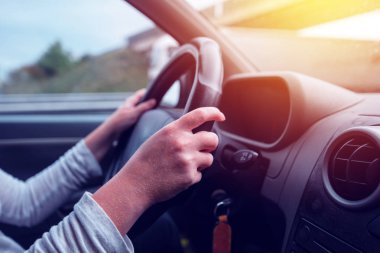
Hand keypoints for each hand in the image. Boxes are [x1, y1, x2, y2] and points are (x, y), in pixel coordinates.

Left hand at [85, 89, 154, 160]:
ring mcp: (130, 111)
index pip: (142, 93)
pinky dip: (144, 115)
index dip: (150, 92)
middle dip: (150, 101)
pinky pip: (139, 114)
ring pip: (141, 108)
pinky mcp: (130, 118)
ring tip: (155, 112)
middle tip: (159, 104)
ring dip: (147, 109)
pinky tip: (147, 119)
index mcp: (130, 100)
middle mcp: (130, 105)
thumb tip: (154, 101)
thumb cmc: (120, 121)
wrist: (111, 131)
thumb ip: (144, 107)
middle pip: (142, 100)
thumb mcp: (134, 113)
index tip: (158, 94)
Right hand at [93, 107, 224, 233]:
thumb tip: (195, 131)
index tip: (219, 116)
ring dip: (201, 161)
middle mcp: (183, 143)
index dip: (214, 113)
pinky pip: (200, 174)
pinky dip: (192, 175)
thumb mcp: (158, 137)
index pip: (200, 115)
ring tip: (184, 165)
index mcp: (173, 130)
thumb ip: (177, 132)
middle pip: (212, 138)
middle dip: (210, 144)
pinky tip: (178, 175)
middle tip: (202, 148)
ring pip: (209, 158)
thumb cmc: (144, 161)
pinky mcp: (190, 176)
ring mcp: (188, 160)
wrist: (136, 183)